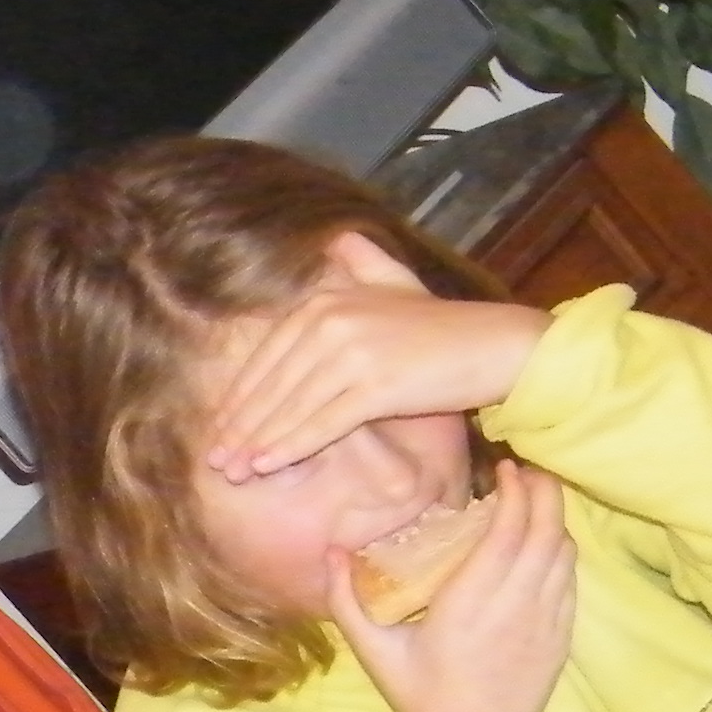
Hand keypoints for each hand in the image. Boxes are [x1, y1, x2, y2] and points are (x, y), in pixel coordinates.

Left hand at [200, 272, 546, 484]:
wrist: (494, 344)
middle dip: (240, 428)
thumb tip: (339, 239)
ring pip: (292, 406)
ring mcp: (354, 353)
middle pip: (273, 385)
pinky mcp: (376, 385)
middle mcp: (332, 321)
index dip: (240, 398)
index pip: (267, 358)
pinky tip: (268, 466)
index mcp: (325, 301)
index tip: (218, 430)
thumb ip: (363, 263)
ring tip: (234, 472)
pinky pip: (324, 423)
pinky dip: (292, 446)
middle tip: (216, 462)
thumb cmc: (442, 325)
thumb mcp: (397, 283)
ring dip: (258, 443)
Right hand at [332, 463, 577, 711]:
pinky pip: (570, 579)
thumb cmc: (419, 695)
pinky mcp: (562, 634)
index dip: (515, 490)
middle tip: (530, 471)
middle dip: (543, 491)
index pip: (508, 527)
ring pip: (564, 551)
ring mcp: (545, 619)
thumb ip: (347, 599)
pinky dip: (561, 553)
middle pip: (546, 528)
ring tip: (537, 503)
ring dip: (553, 520)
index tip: (506, 469)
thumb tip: (331, 552)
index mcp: (470, 600)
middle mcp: (515, 603)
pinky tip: (544, 547)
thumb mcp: (373, 650)